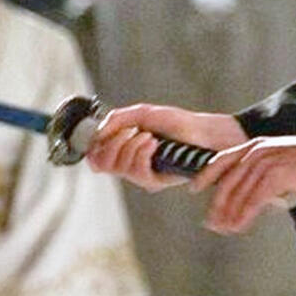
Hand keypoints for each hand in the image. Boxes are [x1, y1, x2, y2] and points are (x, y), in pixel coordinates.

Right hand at [86, 104, 246, 191]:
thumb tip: (97, 132)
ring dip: (130, 146)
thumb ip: (117, 119)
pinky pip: (137, 173)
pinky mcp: (157, 182)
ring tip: (149, 136)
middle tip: (131, 131)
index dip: (93, 147)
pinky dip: (142, 154)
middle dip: (113, 143)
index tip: (104, 133)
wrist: (202, 131)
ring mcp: (143, 175)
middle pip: (102, 164)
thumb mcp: (142, 114)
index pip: (96, 158)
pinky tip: (153, 143)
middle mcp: (131, 165)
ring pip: (119, 168)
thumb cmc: (176, 122)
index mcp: (125, 150)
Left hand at [192, 133, 295, 233]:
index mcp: (255, 146)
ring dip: (229, 214)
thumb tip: (254, 191)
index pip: (222, 160)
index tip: (194, 189)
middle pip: (227, 180)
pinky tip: (239, 226)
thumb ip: (265, 172)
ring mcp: (266, 162)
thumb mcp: (283, 160)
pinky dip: (244, 215)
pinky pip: (254, 199)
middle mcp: (256, 151)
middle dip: (216, 203)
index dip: (206, 175)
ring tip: (223, 229)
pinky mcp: (277, 175)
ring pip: (238, 192)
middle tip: (209, 221)